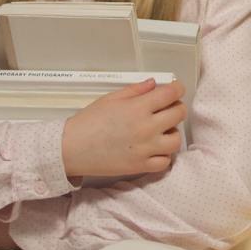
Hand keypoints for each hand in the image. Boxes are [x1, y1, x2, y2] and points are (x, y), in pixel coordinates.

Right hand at [62, 78, 186, 179]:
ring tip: (160, 131)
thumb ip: (135, 90)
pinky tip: (154, 148)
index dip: (177, 88)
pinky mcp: (141, 166)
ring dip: (172, 133)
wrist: (71, 149)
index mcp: (138, 108)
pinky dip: (163, 155)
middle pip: (178, 114)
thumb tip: (153, 84)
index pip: (171, 94)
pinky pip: (165, 161)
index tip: (175, 89)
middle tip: (167, 108)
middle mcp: (146, 128)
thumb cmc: (88, 123)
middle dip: (176, 107)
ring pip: (176, 140)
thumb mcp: (110, 99)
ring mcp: (145, 149)